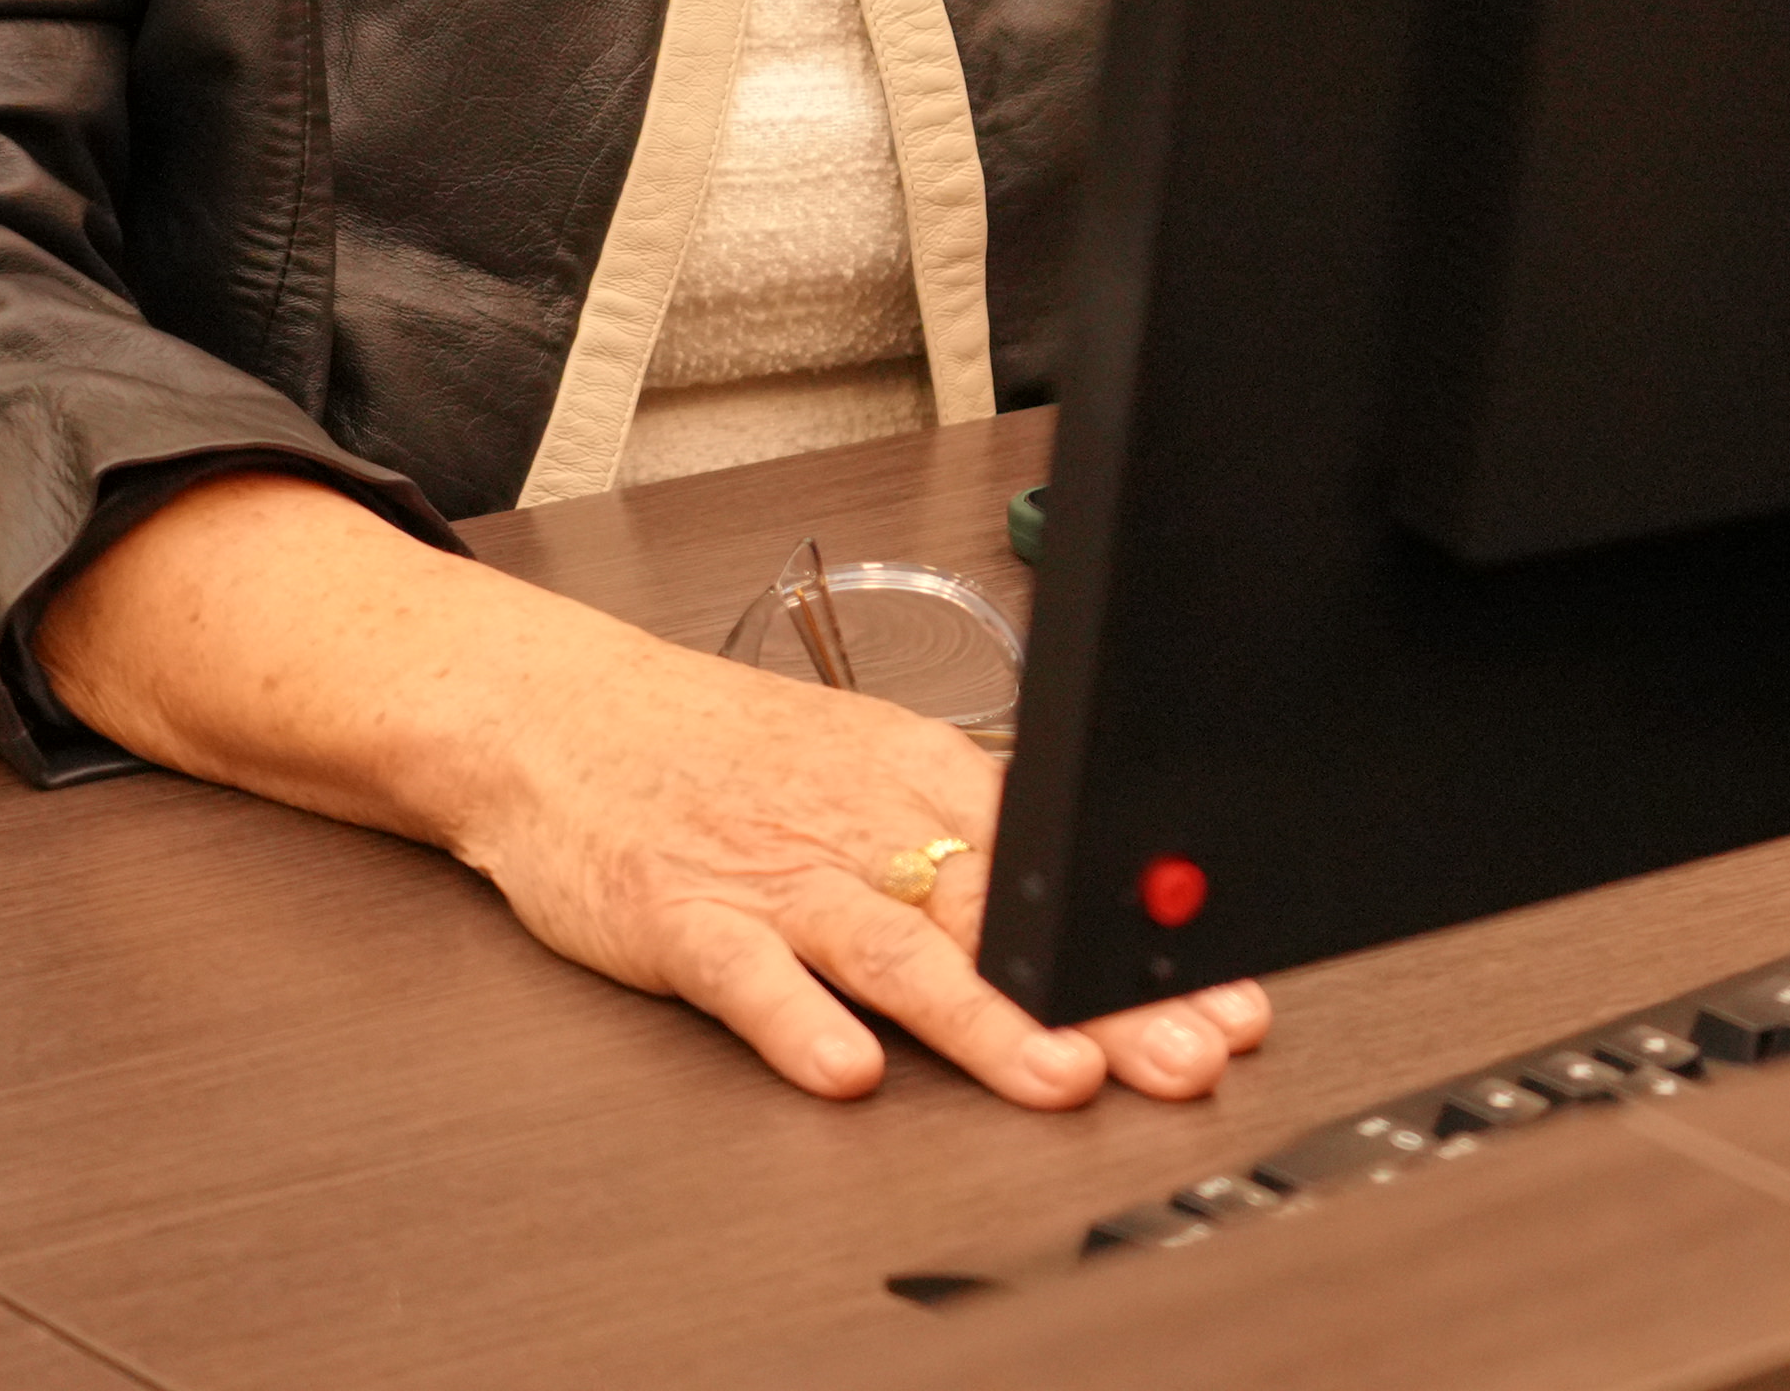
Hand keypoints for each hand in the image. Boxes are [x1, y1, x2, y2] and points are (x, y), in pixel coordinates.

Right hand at [438, 621, 1272, 1108]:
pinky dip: (799, 1022)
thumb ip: (973, 841)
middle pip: (1005, 916)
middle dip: (1103, 995)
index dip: (1144, 944)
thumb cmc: (726, 754)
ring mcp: (773, 873)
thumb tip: (1094, 916)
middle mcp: (862, 825)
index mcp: (922, 780)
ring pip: (898, 949)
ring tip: (1057, 1074)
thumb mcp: (870, 767)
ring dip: (986, 1018)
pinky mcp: (682, 915)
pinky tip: (846, 1070)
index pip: (1060, 866)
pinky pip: (749, 974)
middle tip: (1184, 1053)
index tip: (1225, 998)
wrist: (563, 714)